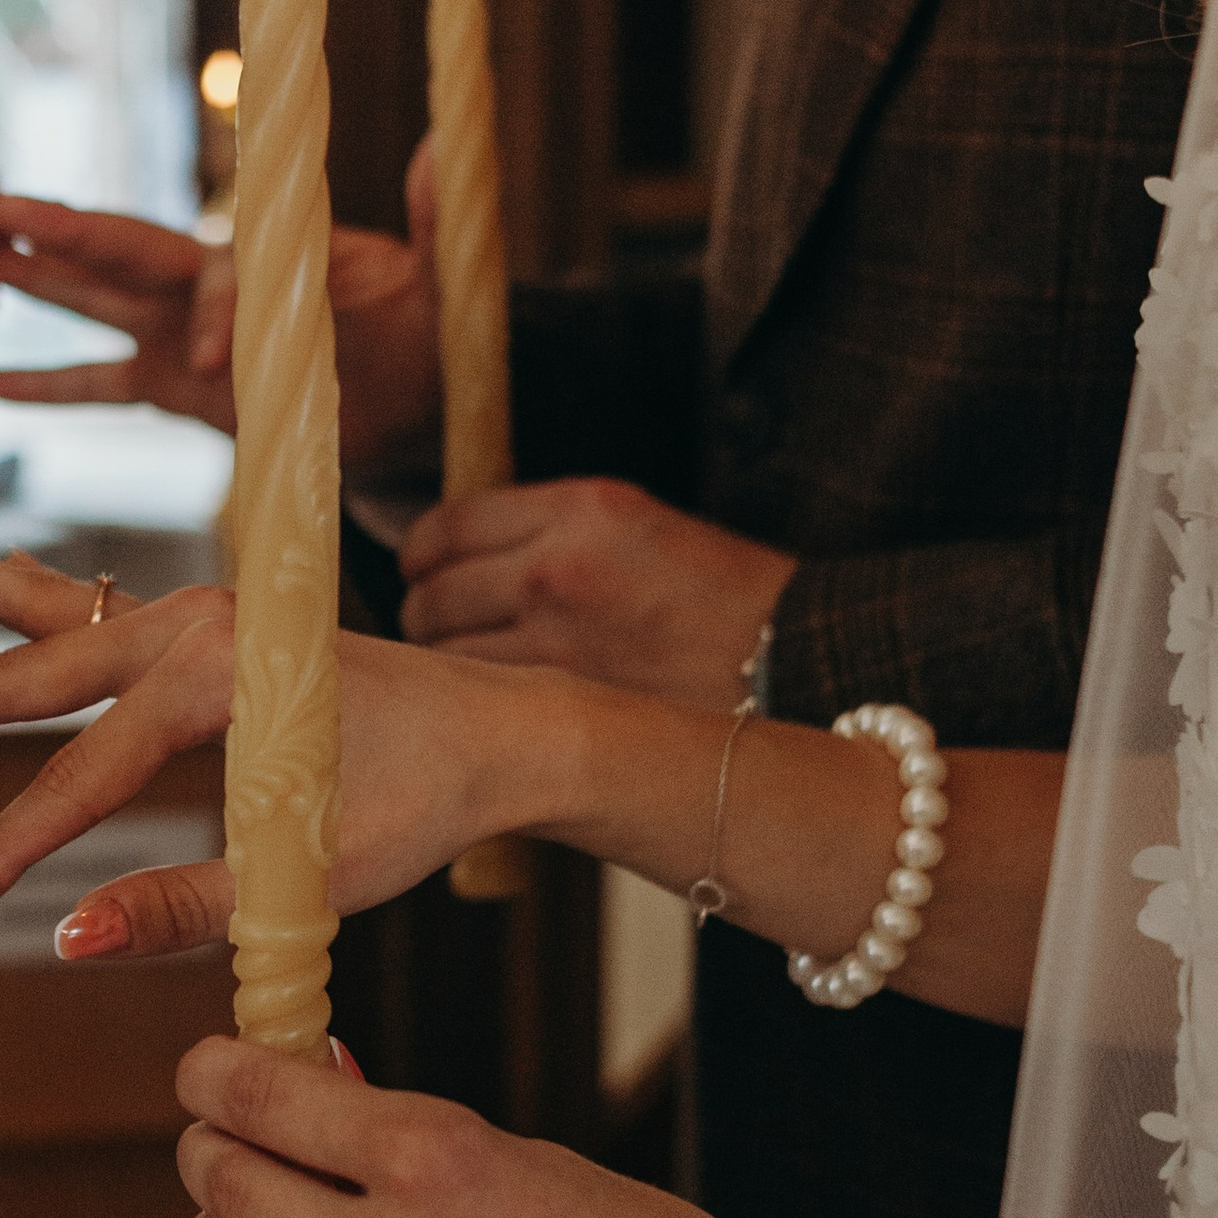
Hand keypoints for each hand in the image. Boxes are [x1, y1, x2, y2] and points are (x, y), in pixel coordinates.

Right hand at [0, 197, 443, 467]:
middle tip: (0, 209)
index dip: (213, 310)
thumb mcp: (435, 285)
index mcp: (265, 262)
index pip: (221, 275)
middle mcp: (208, 285)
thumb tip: (441, 150)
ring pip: (92, 302)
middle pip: (124, 253)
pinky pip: (99, 386)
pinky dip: (46, 386)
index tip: (212, 362)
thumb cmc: (422, 335)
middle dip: (64, 235)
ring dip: (32, 286)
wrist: (408, 397)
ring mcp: (179, 331)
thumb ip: (433, 220)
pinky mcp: (170, 385)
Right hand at [0, 544, 584, 951]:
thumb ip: (186, 907)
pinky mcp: (197, 624)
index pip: (81, 779)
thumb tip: (66, 944)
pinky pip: (83, 625)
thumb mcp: (312, 874)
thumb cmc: (418, 801)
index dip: (6, 852)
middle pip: (29, 675)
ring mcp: (191, 611)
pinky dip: (12, 626)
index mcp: (217, 674)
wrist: (494, 728)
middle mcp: (192, 622)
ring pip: (44, 633)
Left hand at [400, 477, 793, 708]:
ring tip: (469, 676)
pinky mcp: (566, 703)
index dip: (420, 556)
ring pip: (442, 656)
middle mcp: (557, 568)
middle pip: (428, 596)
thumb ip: (547, 532)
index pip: (444, 528)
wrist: (797, 662)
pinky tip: (490, 709)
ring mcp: (556, 642)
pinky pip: (479, 701)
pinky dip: (471, 705)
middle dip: (427, 615)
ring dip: (442, 666)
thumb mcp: (636, 527)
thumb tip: (458, 557)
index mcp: (580, 508)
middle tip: (444, 632)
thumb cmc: (721, 598)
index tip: (422, 571)